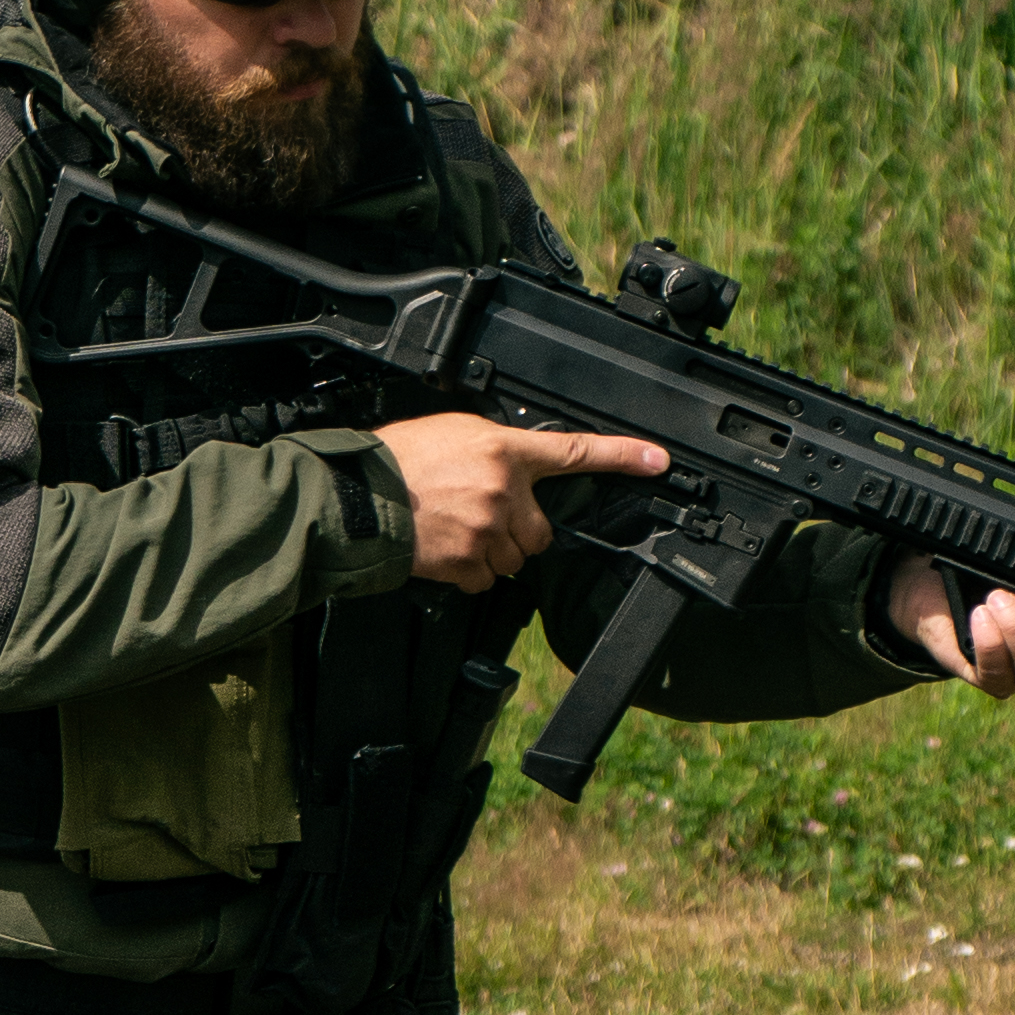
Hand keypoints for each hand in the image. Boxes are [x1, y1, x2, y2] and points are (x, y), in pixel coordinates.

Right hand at [374, 415, 669, 592]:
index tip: (658, 461)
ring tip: (453, 531)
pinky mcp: (468, 563)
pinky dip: (468, 573)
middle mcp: (504, 489)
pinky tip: (443, 551)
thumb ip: (495, 451)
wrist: (356, 495)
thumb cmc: (397, 460)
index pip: (575, 452)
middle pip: (541, 531)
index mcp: (504, 450)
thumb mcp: (454, 433)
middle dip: (518, 532)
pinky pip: (486, 580)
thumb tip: (513, 471)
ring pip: (514, 560)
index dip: (623, 456)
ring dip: (491, 553)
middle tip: (480, 518)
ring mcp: (488, 529)